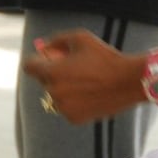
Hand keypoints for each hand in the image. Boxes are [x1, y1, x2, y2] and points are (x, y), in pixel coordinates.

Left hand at [20, 30, 144, 123]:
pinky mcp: (74, 118)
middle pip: (43, 81)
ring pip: (55, 96)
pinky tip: (90, 93)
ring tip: (85, 81)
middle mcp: (54, 92)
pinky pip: (66, 107)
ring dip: (63, 89)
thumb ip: (56, 40)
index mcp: (52, 72)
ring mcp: (64, 108)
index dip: (37, 60)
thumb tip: (42, 46)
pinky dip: (74, 101)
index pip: (29, 66)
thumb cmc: (105, 57)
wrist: (129, 81)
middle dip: (53, 73)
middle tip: (73, 68)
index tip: (46, 59)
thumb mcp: (80, 38)